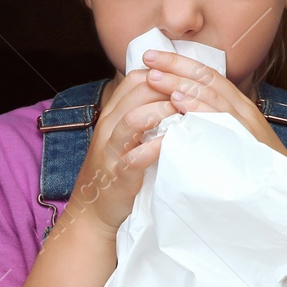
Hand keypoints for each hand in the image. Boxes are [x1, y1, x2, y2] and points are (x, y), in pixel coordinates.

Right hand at [67, 69, 177, 236]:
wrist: (93, 211)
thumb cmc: (118, 170)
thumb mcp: (126, 137)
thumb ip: (141, 116)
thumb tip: (174, 97)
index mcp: (112, 115)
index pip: (135, 79)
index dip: (163, 75)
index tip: (187, 83)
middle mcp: (109, 127)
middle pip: (138, 92)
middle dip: (169, 90)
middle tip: (194, 96)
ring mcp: (111, 151)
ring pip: (133, 120)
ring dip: (162, 113)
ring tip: (185, 115)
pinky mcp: (117, 176)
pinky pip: (134, 158)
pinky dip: (155, 149)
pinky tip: (173, 144)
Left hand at [141, 49, 286, 159]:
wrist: (278, 194)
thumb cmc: (251, 169)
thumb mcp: (231, 138)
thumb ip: (211, 121)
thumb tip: (180, 106)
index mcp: (238, 106)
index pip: (208, 75)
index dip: (180, 63)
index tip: (153, 57)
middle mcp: (242, 110)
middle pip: (207, 78)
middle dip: (175, 65)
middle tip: (148, 58)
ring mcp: (244, 124)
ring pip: (211, 94)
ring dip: (179, 83)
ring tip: (154, 77)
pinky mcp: (243, 141)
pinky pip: (219, 119)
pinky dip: (197, 108)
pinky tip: (178, 102)